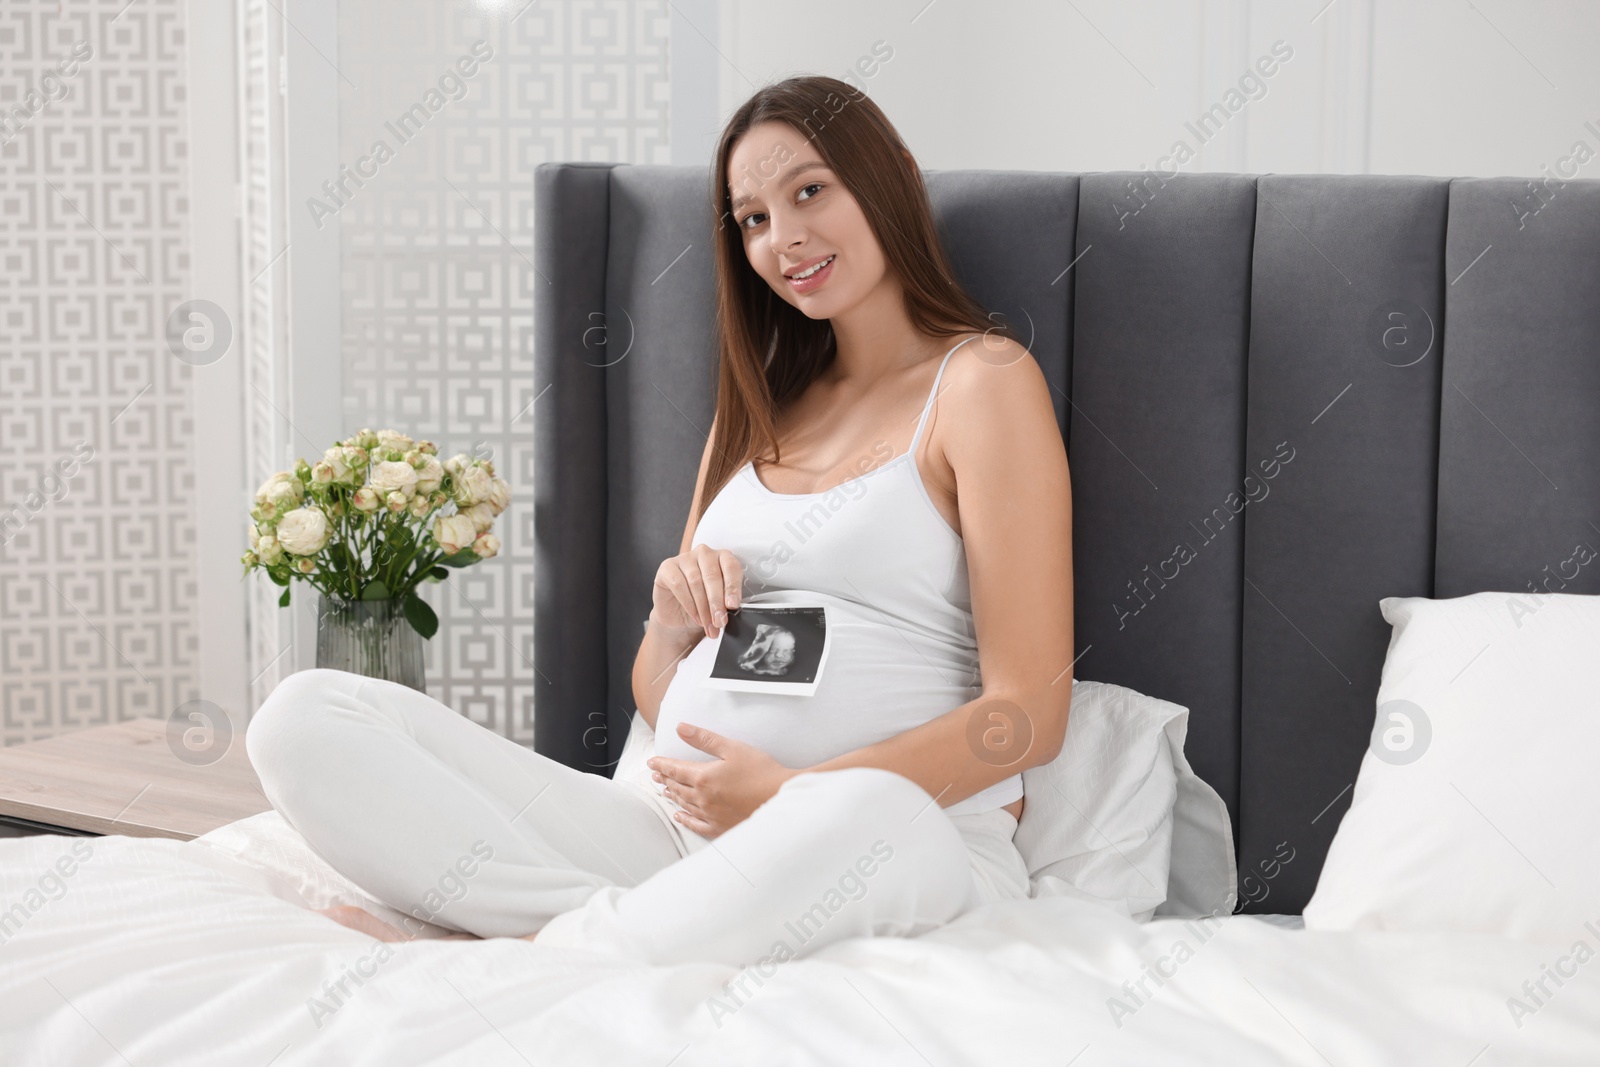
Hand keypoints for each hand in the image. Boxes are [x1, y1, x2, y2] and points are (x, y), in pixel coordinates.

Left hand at [648, 724, 798, 837]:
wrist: (781, 797)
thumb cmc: (761, 771)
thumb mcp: (732, 747)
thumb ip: (704, 739)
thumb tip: (681, 729)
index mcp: (703, 777)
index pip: (675, 769)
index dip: (662, 765)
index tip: (652, 762)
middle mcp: (703, 798)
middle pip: (677, 787)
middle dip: (665, 779)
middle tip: (656, 775)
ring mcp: (710, 814)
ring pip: (684, 804)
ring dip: (673, 795)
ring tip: (665, 790)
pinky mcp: (720, 826)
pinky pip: (696, 824)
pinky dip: (685, 819)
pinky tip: (680, 816)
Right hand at [652, 545, 743, 640]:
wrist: (679, 616)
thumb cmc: (703, 606)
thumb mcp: (720, 604)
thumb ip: (727, 602)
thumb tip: (731, 608)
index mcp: (723, 557)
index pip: (731, 567)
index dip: (733, 587)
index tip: (733, 605)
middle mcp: (704, 554)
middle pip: (712, 576)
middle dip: (717, 602)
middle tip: (719, 621)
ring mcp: (684, 558)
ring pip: (695, 581)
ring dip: (703, 607)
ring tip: (708, 624)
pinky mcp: (667, 567)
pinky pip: (678, 584)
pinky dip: (688, 603)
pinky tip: (695, 616)